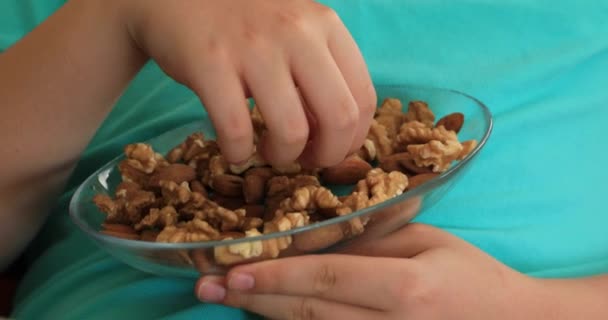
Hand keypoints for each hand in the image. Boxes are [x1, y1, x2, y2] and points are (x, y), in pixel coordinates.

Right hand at [123, 0, 375, 166]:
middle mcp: (297, 32)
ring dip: (283, 157)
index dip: (353, 139)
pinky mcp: (211, 62)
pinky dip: (239, 153)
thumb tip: (338, 132)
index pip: (364, 97)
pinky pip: (236, 130)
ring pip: (291, 131)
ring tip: (268, 152)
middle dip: (327, 156)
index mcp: (326, 25)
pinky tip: (236, 151)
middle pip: (339, 118)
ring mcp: (254, 46)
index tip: (332, 150)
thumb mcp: (295, 30)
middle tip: (306, 160)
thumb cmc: (244, 22)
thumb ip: (321, 70)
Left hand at [196, 223, 540, 318]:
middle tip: (206, 286)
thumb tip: (314, 239)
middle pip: (307, 313)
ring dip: (263, 316)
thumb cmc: (471, 276)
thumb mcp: (427, 242)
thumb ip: (371, 240)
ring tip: (222, 299)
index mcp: (407, 288)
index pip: (327, 280)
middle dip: (253, 298)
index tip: (232, 268)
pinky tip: (264, 316)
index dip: (276, 276)